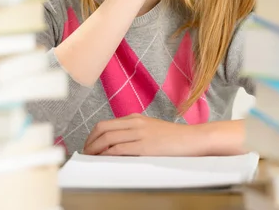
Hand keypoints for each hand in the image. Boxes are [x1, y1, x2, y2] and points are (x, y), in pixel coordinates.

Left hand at [82, 113, 199, 155]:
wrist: (192, 139)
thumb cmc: (173, 138)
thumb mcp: (150, 129)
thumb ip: (133, 133)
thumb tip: (115, 145)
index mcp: (135, 118)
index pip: (105, 124)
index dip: (92, 135)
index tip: (88, 145)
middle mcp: (135, 123)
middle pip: (103, 129)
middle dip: (90, 142)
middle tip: (86, 153)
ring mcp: (140, 133)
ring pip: (108, 138)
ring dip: (95, 149)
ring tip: (91, 158)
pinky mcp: (145, 146)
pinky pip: (120, 149)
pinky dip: (108, 154)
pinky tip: (103, 159)